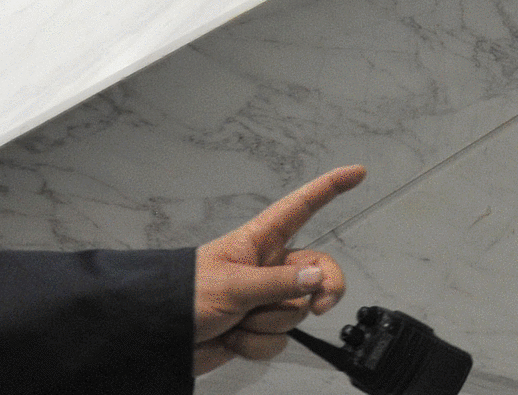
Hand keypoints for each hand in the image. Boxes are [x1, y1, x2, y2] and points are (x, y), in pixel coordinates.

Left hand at [194, 165, 366, 374]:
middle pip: (316, 272)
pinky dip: (256, 345)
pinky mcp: (257, 330)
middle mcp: (268, 267)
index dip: (330, 187)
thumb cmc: (186, 296)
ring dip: (267, 324)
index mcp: (260, 241)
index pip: (302, 207)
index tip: (357, 172)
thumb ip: (278, 284)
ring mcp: (264, 300)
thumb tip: (316, 279)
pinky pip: (278, 341)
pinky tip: (232, 338)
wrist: (160, 339)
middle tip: (319, 305)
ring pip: (296, 312)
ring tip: (236, 321)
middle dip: (320, 291)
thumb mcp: (233, 285)